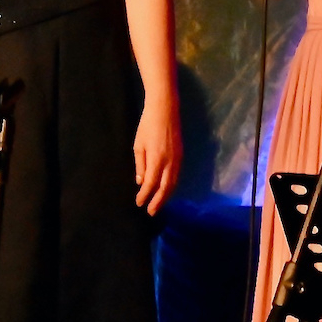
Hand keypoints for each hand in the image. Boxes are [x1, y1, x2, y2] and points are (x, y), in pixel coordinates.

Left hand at [133, 100, 180, 215]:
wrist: (166, 109)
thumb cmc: (147, 125)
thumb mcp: (138, 145)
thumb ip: (140, 165)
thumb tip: (141, 182)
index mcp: (157, 159)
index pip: (151, 184)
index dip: (145, 195)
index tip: (139, 203)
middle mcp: (170, 162)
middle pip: (166, 188)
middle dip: (158, 201)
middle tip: (151, 212)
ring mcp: (178, 159)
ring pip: (174, 183)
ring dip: (166, 196)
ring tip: (159, 205)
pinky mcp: (182, 155)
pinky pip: (177, 176)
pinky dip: (172, 186)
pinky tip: (167, 190)